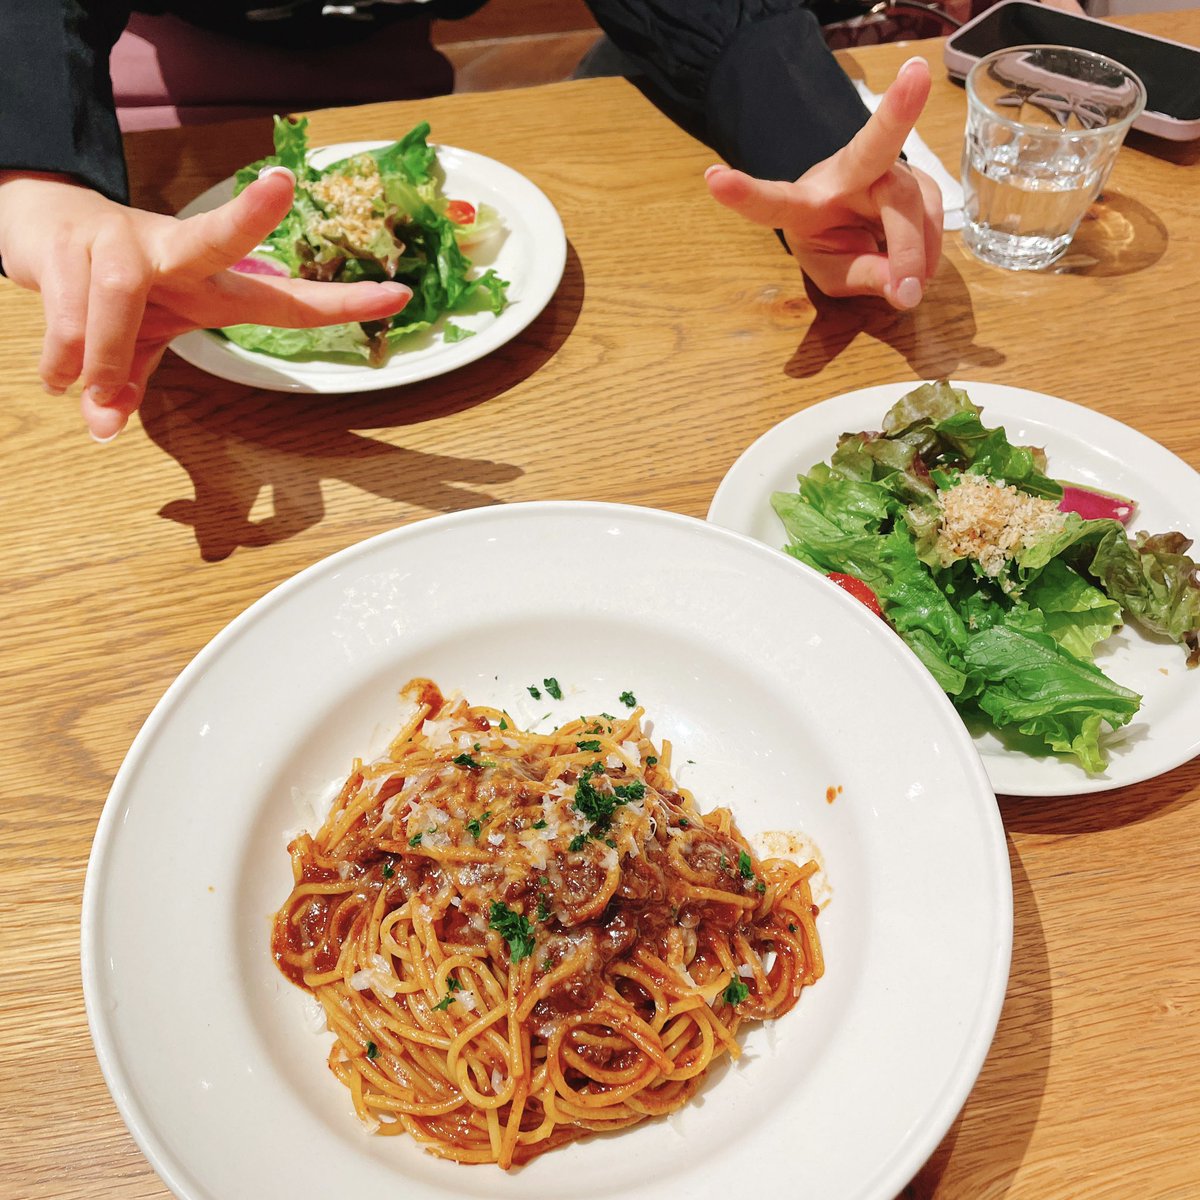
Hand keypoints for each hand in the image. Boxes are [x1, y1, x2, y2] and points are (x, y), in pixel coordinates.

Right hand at [0, 167, 411, 439]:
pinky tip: (56, 376)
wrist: (41, 228)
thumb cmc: (114, 287)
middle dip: (249, 216)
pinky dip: (64, 355)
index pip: (285, 296)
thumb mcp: (141, 339)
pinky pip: (71, 310)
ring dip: (101, 353)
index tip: (398, 296)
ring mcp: (125, 239)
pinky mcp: (72, 238)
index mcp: (213, 285)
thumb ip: (135, 379)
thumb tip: (103, 426)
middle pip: (218, 235)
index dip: (342, 302)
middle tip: (279, 185)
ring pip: (120, 298)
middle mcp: (177, 251)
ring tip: (76, 385)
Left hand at [705, 56, 943, 309]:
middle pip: (872, 149)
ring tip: (908, 288)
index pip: (774, 199)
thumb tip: (905, 288)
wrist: (854, 218)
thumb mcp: (835, 274)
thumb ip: (864, 279)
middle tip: (915, 74)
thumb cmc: (831, 242)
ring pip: (913, 202)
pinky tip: (919, 266)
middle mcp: (844, 173)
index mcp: (804, 203)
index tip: (713, 179)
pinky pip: (935, 214)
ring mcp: (885, 167)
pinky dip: (931, 251)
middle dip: (894, 110)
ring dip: (918, 254)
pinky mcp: (917, 173)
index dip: (745, 193)